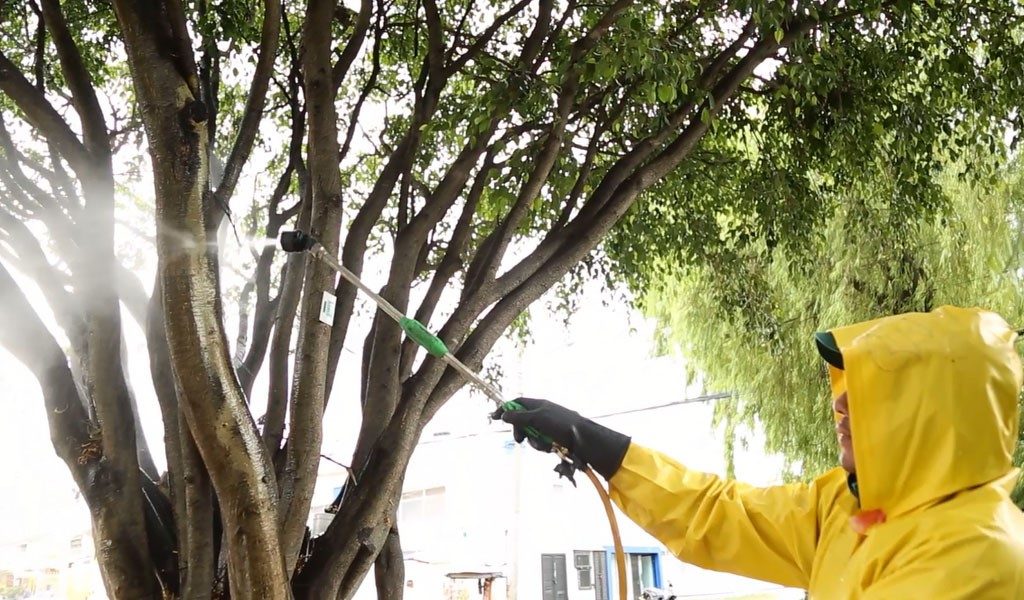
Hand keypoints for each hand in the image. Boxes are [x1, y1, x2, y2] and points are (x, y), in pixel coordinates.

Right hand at [492, 397, 630, 479]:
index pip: (517, 403)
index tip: (495, 417)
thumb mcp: (538, 419)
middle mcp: (542, 414)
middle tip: (520, 439)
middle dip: (520, 431)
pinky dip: (542, 446)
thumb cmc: (562, 424)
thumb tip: (504, 415)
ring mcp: (548, 427)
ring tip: (544, 444)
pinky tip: (551, 448)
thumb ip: (520, 417)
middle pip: (522, 421)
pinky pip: (540, 443)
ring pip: (531, 435)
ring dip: (534, 441)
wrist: (584, 439)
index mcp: (539, 405)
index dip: (506, 409)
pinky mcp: (553, 439)